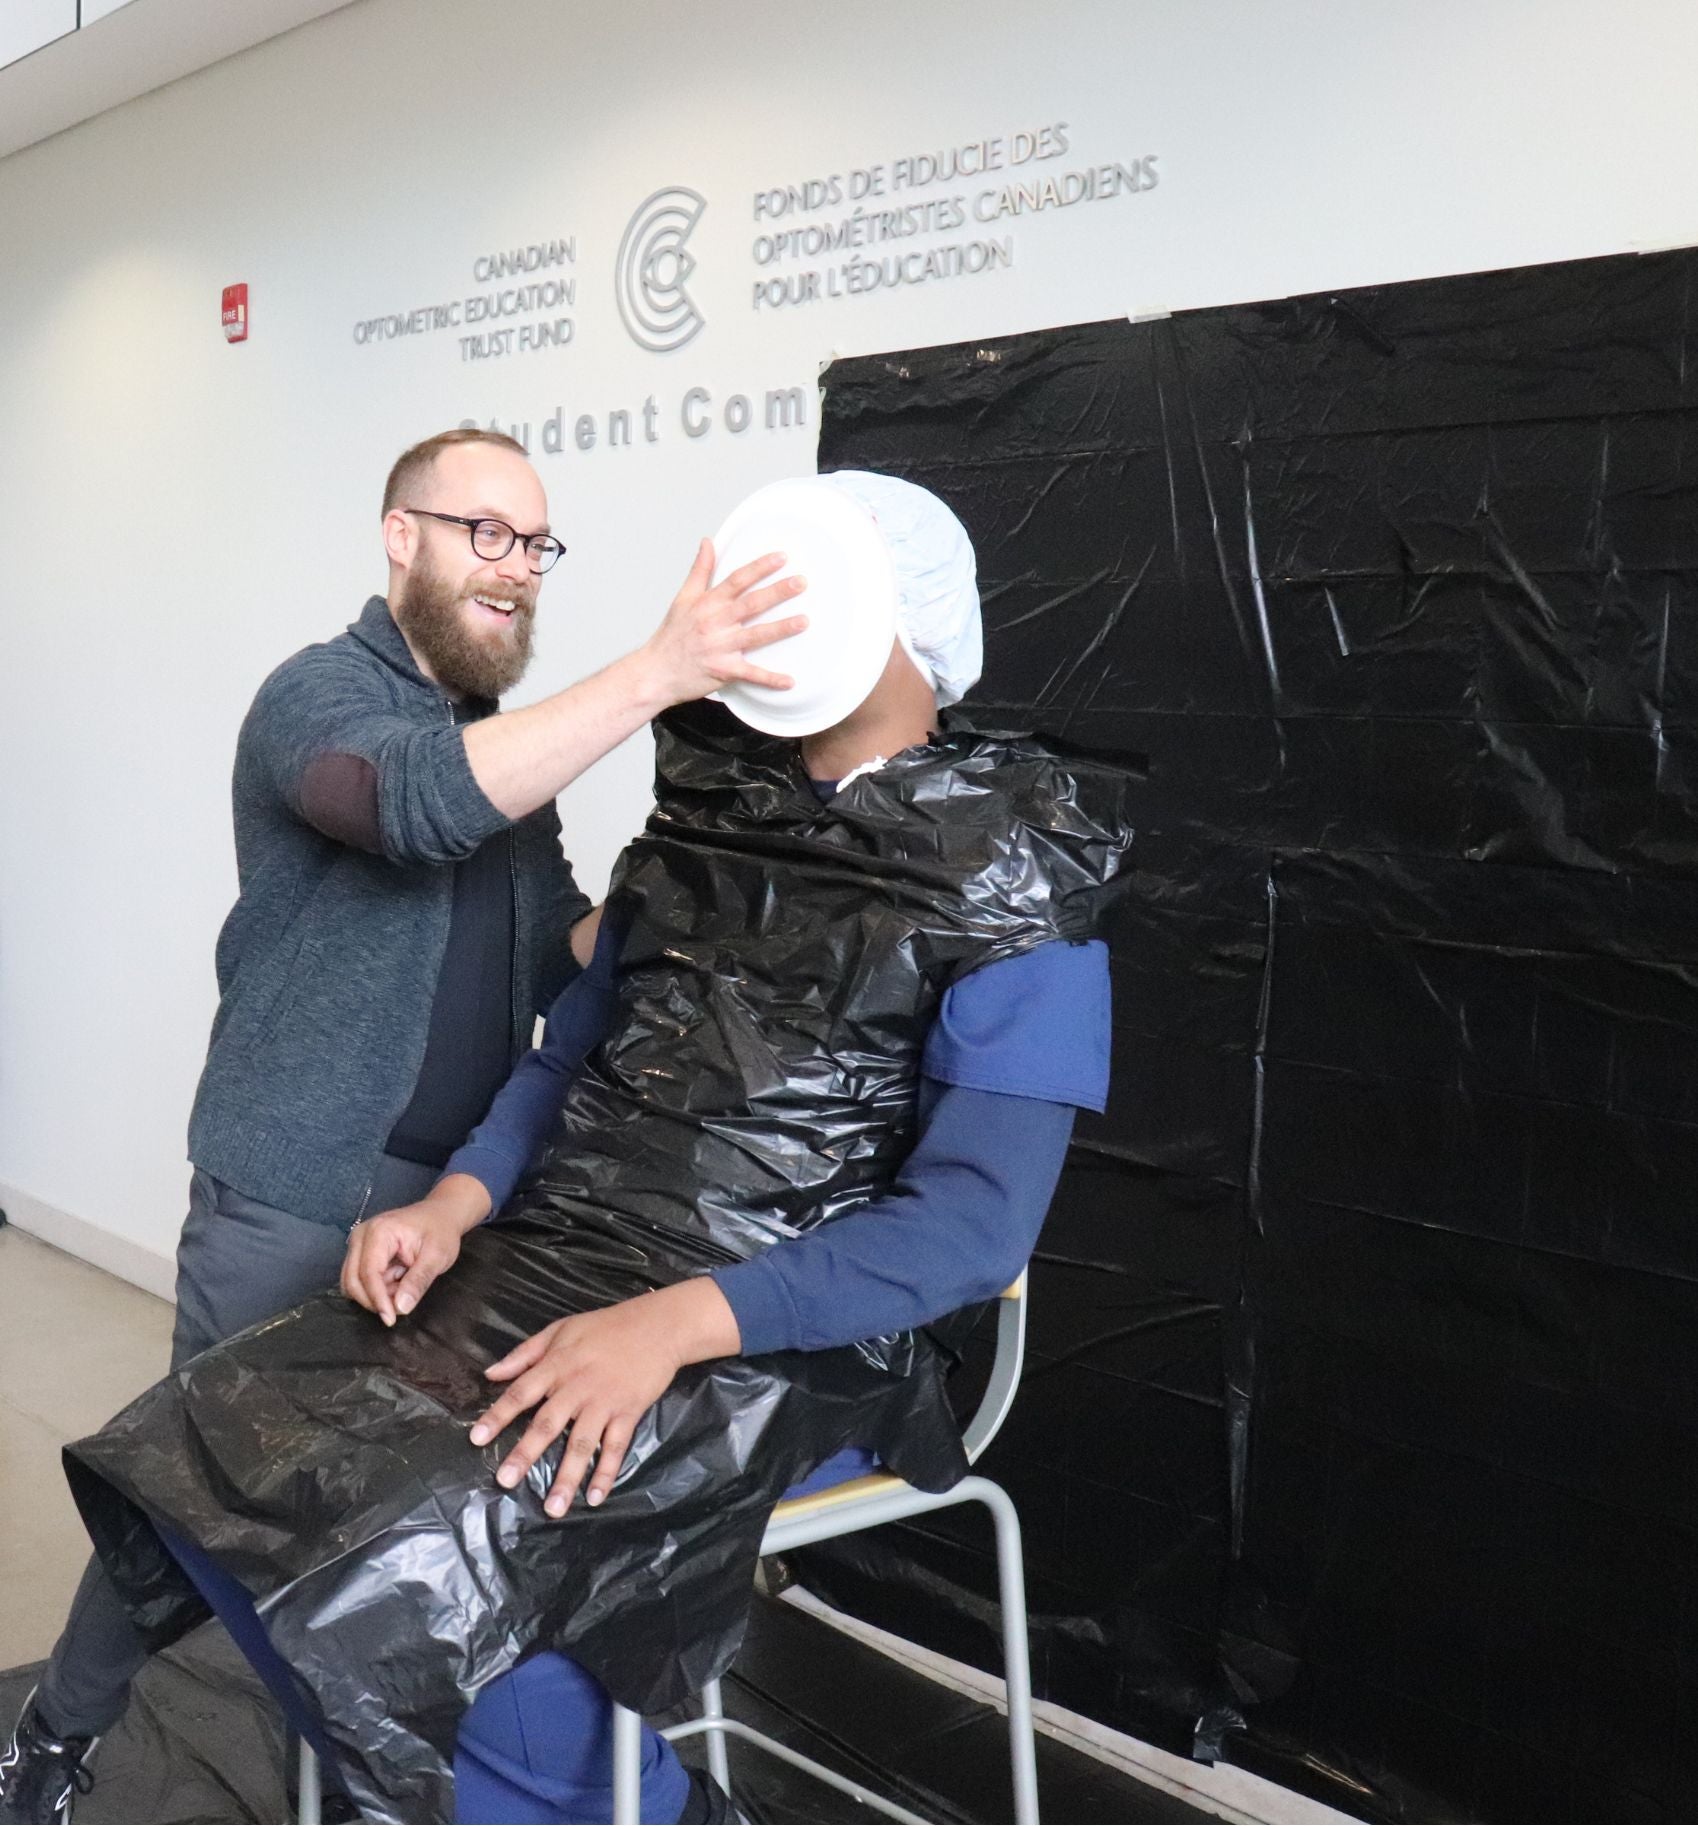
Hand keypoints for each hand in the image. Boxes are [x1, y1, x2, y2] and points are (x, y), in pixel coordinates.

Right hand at [340, 1174, 489, 1323]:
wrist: (439, 1215)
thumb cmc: (440, 1231)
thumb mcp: (437, 1256)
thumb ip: (418, 1281)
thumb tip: (401, 1307)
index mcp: (379, 1232)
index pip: (368, 1273)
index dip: (378, 1299)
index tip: (390, 1319)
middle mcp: (361, 1235)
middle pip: (353, 1280)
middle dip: (375, 1299)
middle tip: (403, 1301)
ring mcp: (357, 1243)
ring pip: (352, 1283)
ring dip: (375, 1294)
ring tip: (403, 1284)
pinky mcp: (359, 1252)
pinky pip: (358, 1279)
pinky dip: (375, 1288)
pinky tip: (396, 1280)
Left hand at [469, 1280, 740, 1515]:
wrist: (659, 1326)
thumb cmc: (605, 1327)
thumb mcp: (561, 1329)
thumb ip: (525, 1353)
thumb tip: (490, 1374)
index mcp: (558, 1365)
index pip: (522, 1391)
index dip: (499, 1415)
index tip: (477, 1438)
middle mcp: (578, 1386)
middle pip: (548, 1423)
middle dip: (526, 1453)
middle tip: (505, 1481)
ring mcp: (605, 1402)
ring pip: (582, 1443)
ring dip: (567, 1477)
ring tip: (552, 1508)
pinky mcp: (629, 1412)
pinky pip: (616, 1447)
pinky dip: (606, 1473)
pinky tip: (595, 1498)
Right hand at [640, 540, 807, 704]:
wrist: (655, 672)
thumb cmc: (671, 636)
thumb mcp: (683, 598)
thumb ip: (700, 570)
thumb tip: (708, 542)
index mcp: (707, 604)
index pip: (737, 580)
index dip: (760, 567)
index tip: (781, 558)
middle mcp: (715, 623)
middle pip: (751, 604)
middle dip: (777, 592)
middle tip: (801, 583)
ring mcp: (720, 648)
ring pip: (755, 636)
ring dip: (781, 629)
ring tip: (804, 621)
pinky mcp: (723, 671)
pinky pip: (750, 675)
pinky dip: (770, 679)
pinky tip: (790, 681)